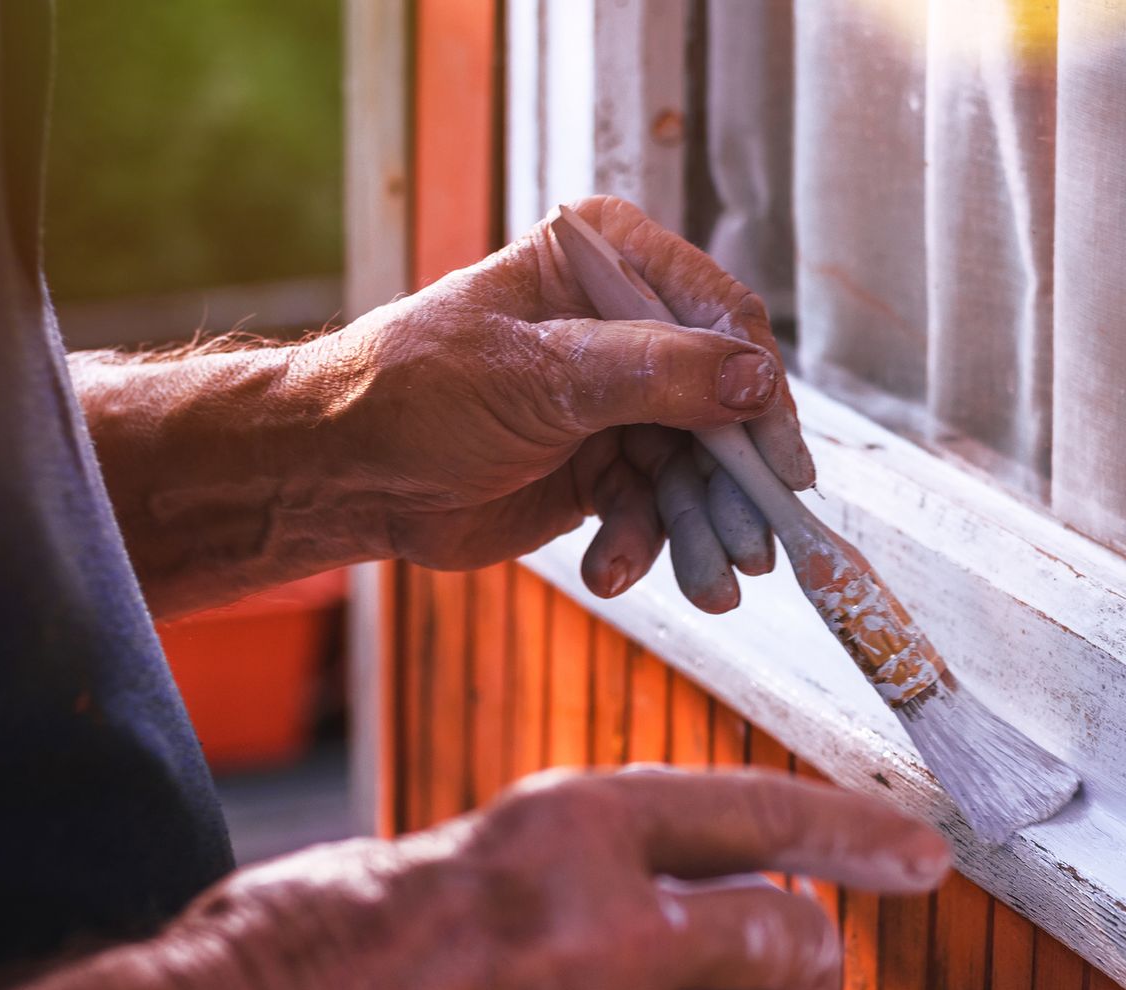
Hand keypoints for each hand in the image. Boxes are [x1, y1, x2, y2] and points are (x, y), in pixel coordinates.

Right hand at [182, 768, 947, 989]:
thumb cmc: (292, 957)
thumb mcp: (438, 855)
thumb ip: (556, 868)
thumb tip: (639, 884)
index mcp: (567, 829)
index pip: (757, 812)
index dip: (855, 830)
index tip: (921, 855)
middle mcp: (605, 931)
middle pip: (790, 944)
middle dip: (809, 967)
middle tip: (790, 981)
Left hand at [302, 196, 810, 612]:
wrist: (345, 473)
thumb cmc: (418, 391)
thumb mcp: (542, 375)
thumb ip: (656, 374)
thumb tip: (758, 380)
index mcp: (608, 264)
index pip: (720, 319)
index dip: (759, 392)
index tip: (781, 463)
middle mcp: (625, 327)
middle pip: (721, 405)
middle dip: (732, 485)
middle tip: (752, 551)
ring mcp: (618, 401)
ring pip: (696, 469)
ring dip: (699, 531)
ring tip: (708, 588)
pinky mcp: (604, 468)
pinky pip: (655, 509)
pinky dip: (642, 545)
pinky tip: (610, 570)